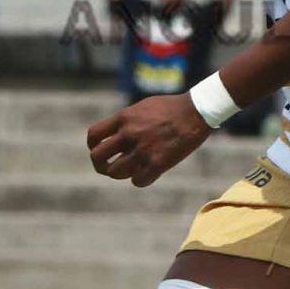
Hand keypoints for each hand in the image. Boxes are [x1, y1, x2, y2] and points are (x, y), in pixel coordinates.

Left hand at [87, 93, 210, 187]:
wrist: (196, 111)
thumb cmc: (171, 108)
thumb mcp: (142, 107)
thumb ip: (127, 120)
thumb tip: (116, 134)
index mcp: (124, 118)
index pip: (94, 136)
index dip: (93, 147)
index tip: (100, 150)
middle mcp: (129, 134)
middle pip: (98, 157)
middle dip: (101, 166)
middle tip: (108, 168)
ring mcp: (142, 150)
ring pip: (116, 173)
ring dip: (121, 174)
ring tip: (130, 171)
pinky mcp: (158, 163)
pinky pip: (138, 181)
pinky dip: (141, 180)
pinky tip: (147, 174)